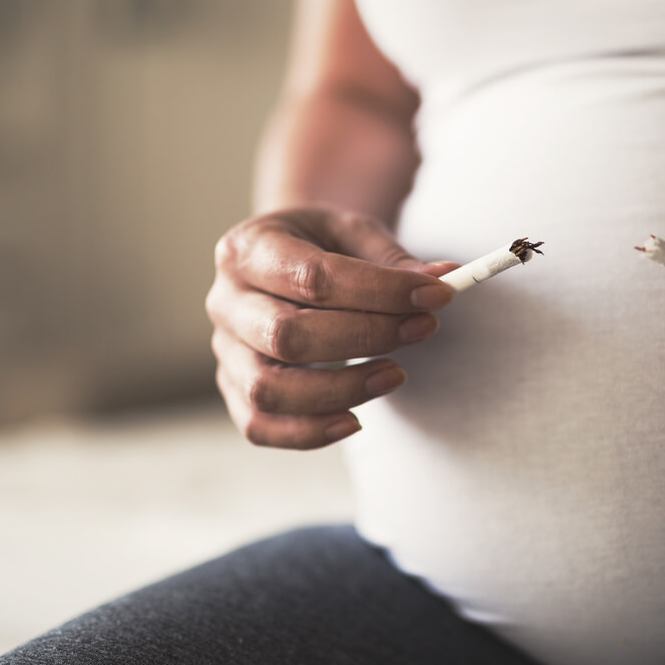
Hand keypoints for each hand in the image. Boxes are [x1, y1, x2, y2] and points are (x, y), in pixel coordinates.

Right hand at [206, 207, 454, 448]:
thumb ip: (393, 259)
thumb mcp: (354, 233)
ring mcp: (224, 350)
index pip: (313, 278)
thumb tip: (441, 282)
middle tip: (421, 329)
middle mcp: (225, 301)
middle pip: (286, 335)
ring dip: (341, 390)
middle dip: (364, 339)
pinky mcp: (233, 388)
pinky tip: (355, 420)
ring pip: (269, 389)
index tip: (437, 296)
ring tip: (396, 376)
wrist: (284, 260)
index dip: (380, 291)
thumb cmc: (321, 246)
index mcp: (249, 248)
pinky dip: (309, 431)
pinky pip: (260, 425)